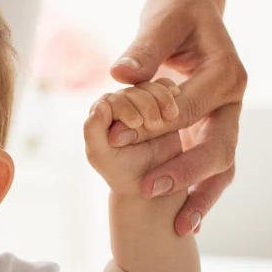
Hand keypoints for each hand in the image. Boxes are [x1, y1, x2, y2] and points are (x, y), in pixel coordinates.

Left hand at [84, 82, 185, 197]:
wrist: (151, 183)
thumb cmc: (122, 172)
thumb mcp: (102, 156)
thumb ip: (93, 132)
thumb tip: (100, 104)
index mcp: (100, 115)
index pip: (111, 100)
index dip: (124, 107)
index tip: (136, 124)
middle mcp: (119, 105)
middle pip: (133, 91)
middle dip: (145, 104)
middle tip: (155, 125)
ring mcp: (141, 103)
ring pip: (150, 87)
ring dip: (161, 97)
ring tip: (170, 117)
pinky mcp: (161, 105)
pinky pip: (166, 88)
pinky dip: (172, 92)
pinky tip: (177, 101)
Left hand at [110, 0, 246, 234]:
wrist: (195, 8)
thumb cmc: (177, 11)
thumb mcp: (162, 21)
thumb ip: (144, 48)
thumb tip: (121, 75)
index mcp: (225, 72)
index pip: (189, 106)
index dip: (152, 123)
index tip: (117, 137)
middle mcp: (233, 99)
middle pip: (219, 145)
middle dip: (186, 172)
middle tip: (149, 189)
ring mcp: (227, 118)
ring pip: (222, 165)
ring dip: (201, 195)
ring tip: (181, 227)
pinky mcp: (215, 129)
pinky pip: (213, 167)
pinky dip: (201, 193)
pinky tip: (186, 222)